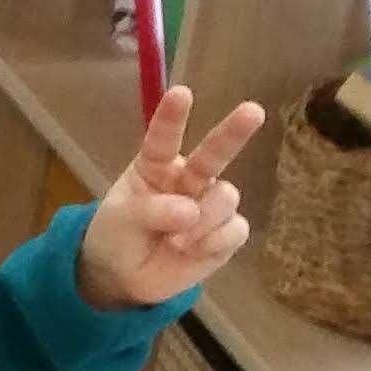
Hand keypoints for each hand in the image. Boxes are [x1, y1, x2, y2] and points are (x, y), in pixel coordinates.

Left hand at [79, 84, 269, 308]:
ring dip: (203, 221)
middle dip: (234, 132)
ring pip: (225, 197)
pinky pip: (234, 229)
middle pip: (215, 153)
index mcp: (154, 165)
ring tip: (174, 241)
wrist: (123, 277)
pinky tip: (191, 250)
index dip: (173, 117)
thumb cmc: (117, 235)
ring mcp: (210, 203)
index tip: (181, 93)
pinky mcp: (226, 232)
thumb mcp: (121, 220)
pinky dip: (213, 241)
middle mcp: (188, 177)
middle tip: (253, 111)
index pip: (163, 138)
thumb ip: (151, 210)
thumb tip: (191, 211)